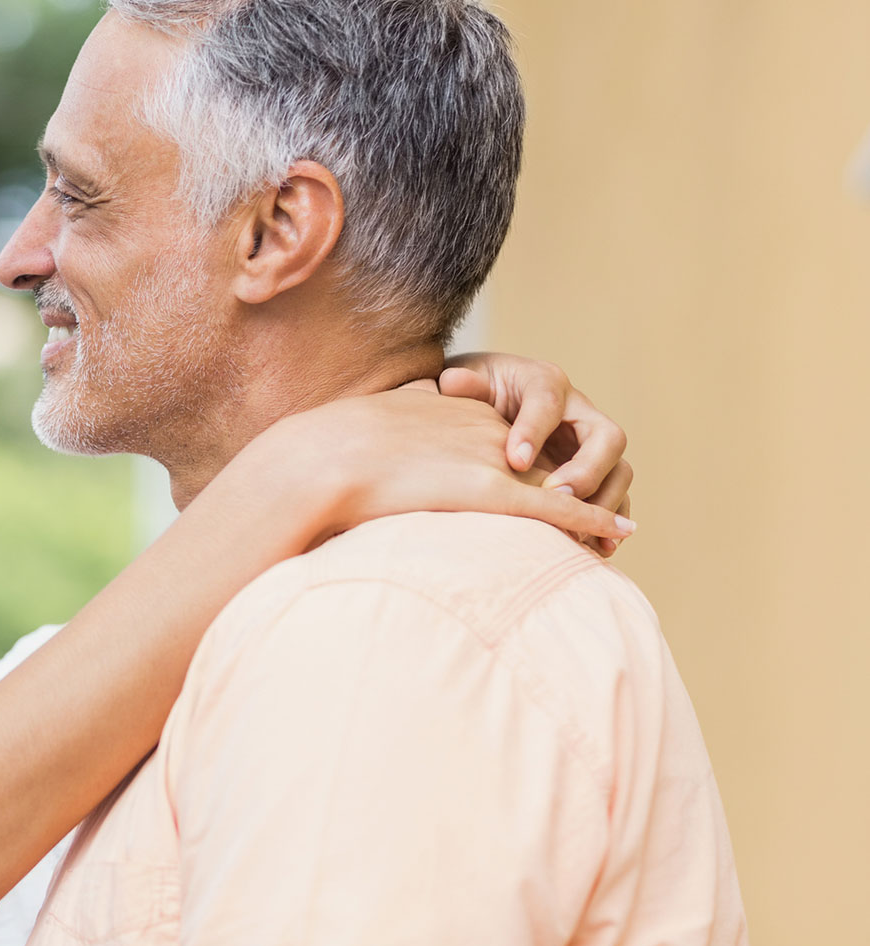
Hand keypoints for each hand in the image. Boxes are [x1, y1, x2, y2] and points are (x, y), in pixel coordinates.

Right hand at [246, 387, 636, 550]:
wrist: (328, 457)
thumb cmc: (332, 454)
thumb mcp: (374, 431)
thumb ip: (392, 439)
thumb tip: (371, 451)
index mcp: (460, 413)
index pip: (516, 439)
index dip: (538, 464)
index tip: (551, 486)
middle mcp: (487, 429)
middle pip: (551, 457)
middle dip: (581, 483)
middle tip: (603, 510)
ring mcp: (494, 458)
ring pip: (565, 481)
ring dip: (595, 506)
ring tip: (614, 531)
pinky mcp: (496, 491)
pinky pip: (560, 506)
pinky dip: (593, 519)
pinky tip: (619, 532)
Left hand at [439, 353, 633, 554]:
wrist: (486, 406)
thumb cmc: (475, 393)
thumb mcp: (466, 383)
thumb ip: (463, 386)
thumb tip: (453, 382)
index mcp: (545, 382)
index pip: (548, 402)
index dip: (535, 431)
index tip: (515, 461)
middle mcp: (579, 412)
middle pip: (608, 437)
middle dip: (586, 469)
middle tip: (554, 495)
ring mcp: (592, 446)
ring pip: (619, 471)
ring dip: (603, 501)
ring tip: (576, 527)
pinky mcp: (595, 475)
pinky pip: (615, 498)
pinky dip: (609, 523)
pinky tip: (598, 549)